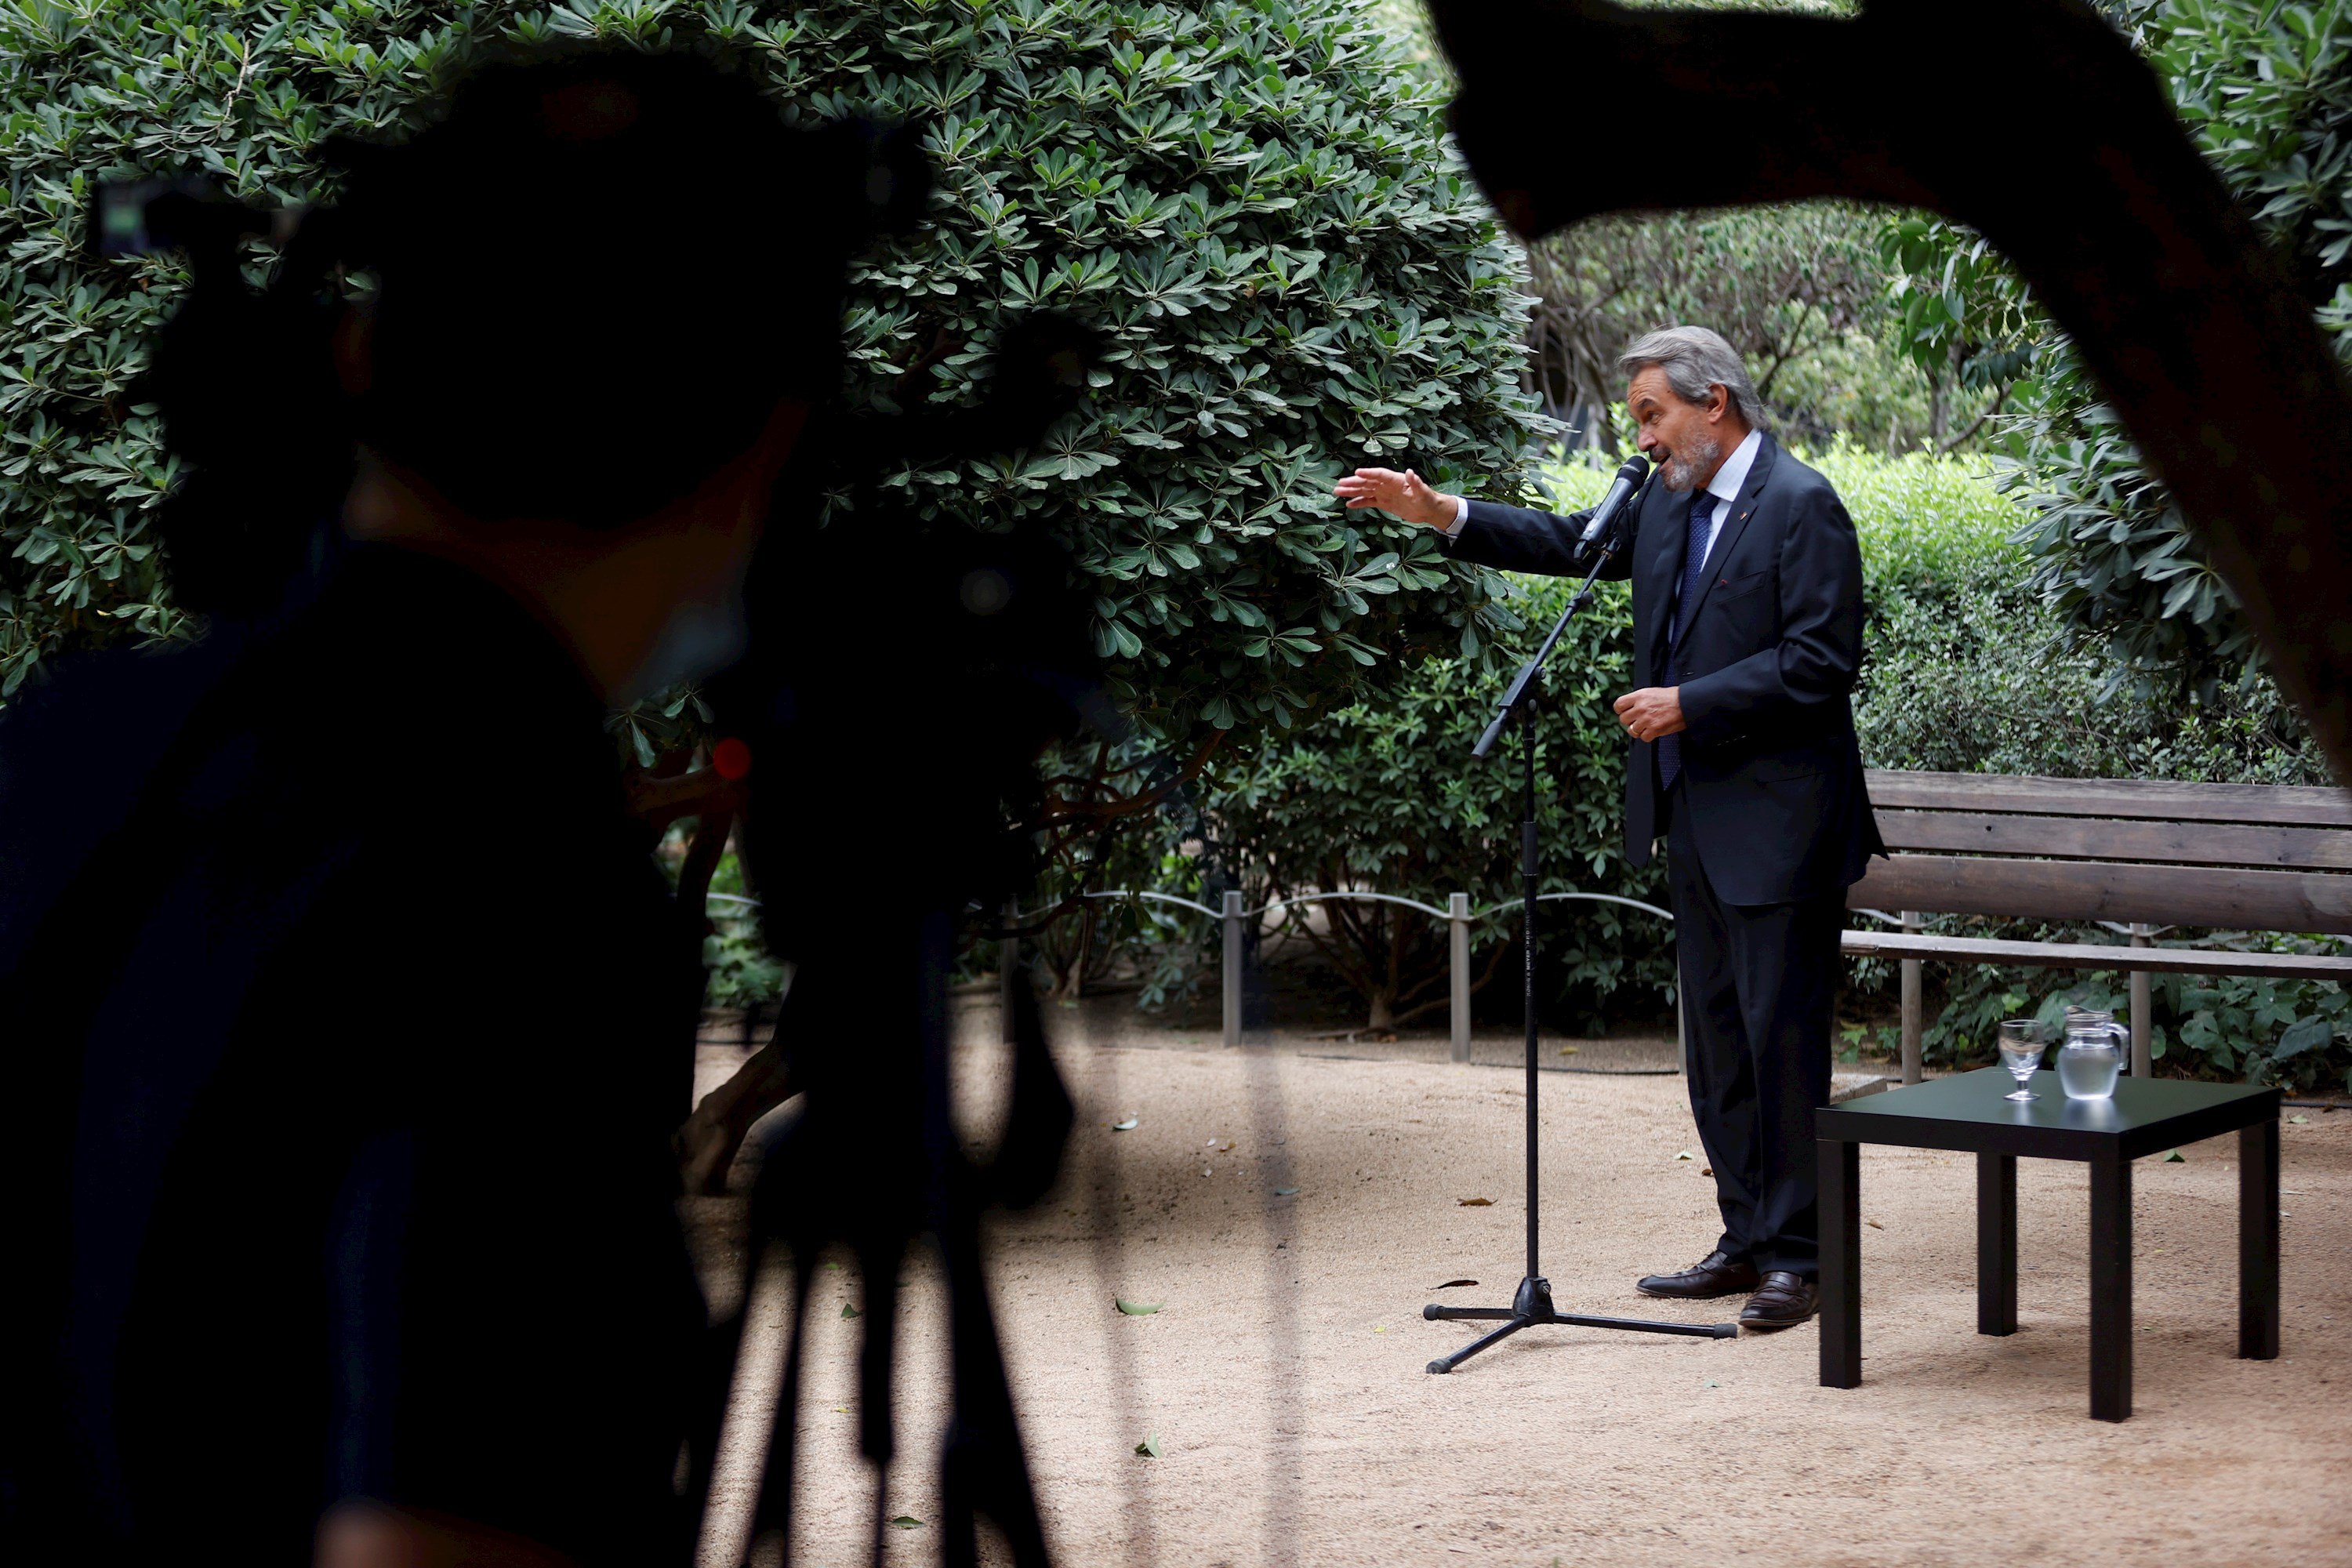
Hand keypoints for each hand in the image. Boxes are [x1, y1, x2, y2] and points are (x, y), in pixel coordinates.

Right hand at [1333, 466, 1457, 528]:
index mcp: (1396, 480)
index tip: (1357, 473)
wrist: (1429, 509)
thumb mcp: (1423, 492)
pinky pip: (1369, 502)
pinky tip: (1349, 504)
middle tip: (1340, 484)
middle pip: (1368, 482)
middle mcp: (1388, 485)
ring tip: (1338, 492)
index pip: (1380, 474)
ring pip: (1365, 491)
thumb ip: (1416, 482)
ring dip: (1352, 491)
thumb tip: (1410, 471)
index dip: (1369, 473)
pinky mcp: (1384, 503)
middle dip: (1354, 483)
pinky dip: (1359, 503)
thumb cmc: (1428, 499)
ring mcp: (1384, 493)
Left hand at [1613, 687, 1684, 741]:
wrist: (1686, 702)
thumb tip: (1628, 708)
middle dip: (1630, 721)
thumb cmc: (1671, 697)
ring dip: (1639, 730)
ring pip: (1632, 730)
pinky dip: (1648, 736)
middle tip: (1638, 720)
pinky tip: (1653, 730)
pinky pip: (1643, 737)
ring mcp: (1646, 719)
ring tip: (1647, 726)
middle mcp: (1640, 707)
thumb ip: (1638, 700)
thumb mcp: (1651, 692)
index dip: (1621, 710)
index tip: (1625, 712)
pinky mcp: (1654, 729)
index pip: (1618, 705)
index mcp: (1639, 696)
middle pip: (1623, 719)